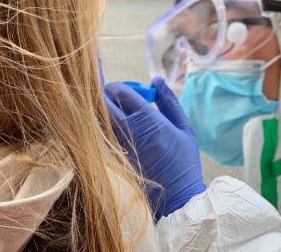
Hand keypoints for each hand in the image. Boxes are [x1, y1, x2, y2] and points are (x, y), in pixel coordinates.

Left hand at [105, 77, 205, 218]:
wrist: (177, 200)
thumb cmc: (184, 163)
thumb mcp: (184, 128)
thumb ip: (169, 101)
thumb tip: (157, 80)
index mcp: (148, 120)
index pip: (119, 91)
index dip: (118, 87)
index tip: (123, 90)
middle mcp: (127, 131)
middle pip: (101, 102)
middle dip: (105, 96)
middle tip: (114, 101)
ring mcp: (116, 147)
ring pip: (96, 120)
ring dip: (102, 114)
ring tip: (115, 118)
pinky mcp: (110, 161)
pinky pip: (99, 139)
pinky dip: (102, 131)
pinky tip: (113, 135)